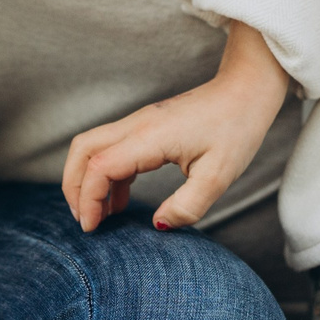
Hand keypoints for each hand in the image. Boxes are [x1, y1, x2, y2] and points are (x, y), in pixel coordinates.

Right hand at [62, 21, 288, 231]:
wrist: (246, 91)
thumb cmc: (235, 128)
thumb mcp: (218, 177)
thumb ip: (188, 206)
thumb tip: (159, 225)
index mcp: (149, 137)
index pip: (98, 167)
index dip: (88, 199)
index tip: (93, 228)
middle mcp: (137, 126)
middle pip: (82, 150)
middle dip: (73, 187)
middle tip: (85, 221)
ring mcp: (140, 123)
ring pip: (92, 147)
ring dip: (86, 180)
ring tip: (100, 217)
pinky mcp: (147, 127)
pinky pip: (111, 149)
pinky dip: (105, 175)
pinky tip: (120, 200)